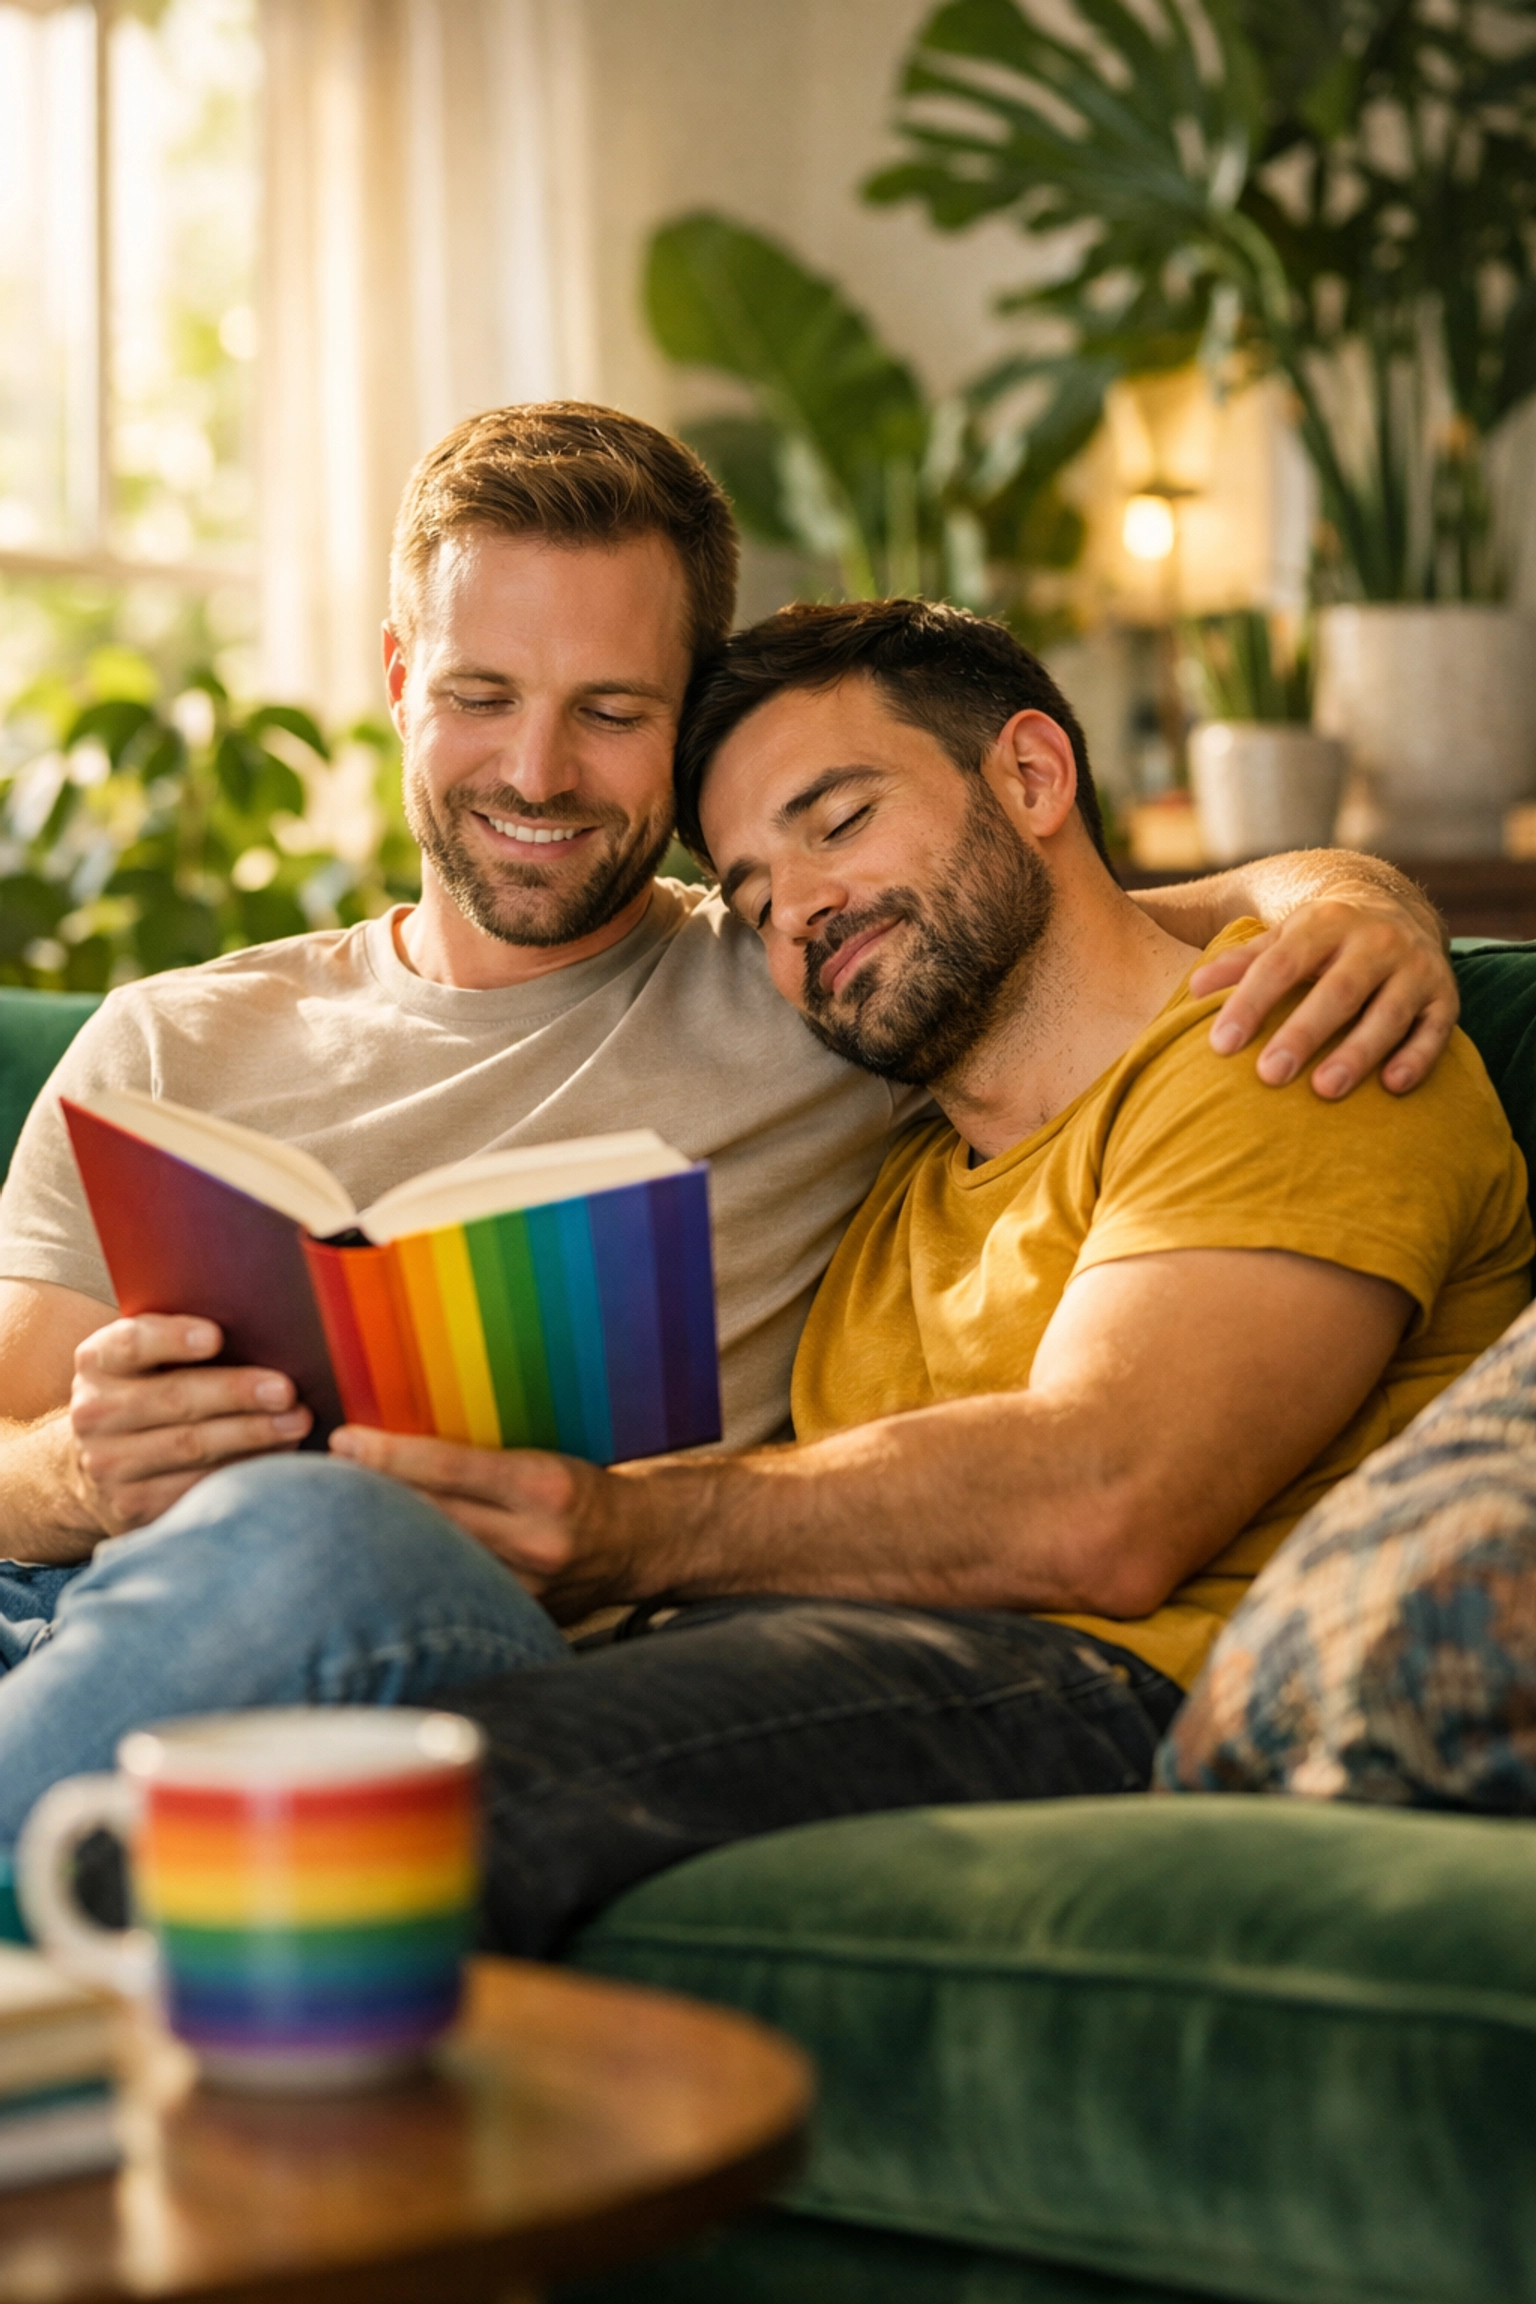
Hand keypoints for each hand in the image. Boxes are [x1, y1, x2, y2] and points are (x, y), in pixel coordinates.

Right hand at [69, 1316, 311, 1536]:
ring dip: (251, 1434)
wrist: (105, 1458)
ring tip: (296, 1422)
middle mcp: (94, 1411)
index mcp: (98, 1361)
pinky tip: (277, 1457)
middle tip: (286, 1390)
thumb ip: (187, 1340)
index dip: (172, 1338)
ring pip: (189, 1447)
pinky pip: (197, 1486)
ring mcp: (109, 1463)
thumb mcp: (149, 1359)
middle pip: (173, 1398)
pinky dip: (243, 1469)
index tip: (216, 1336)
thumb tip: (266, 1330)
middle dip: (236, 1393)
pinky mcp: (132, 1505)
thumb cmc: (151, 1390)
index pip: (132, 1343)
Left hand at [329, 1426, 623, 1616]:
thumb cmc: (584, 1490)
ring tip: (340, 1513)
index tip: (345, 1439)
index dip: (389, 1453)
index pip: (450, 1466)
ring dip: (385, 1536)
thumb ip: (479, 1458)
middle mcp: (536, 1540)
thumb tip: (396, 1448)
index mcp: (544, 1486)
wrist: (643, 1544)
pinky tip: (385, 1558)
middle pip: (432, 1517)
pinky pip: (453, 1591)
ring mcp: (527, 1588)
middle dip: (373, 1493)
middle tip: (325, 1472)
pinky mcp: (520, 1620)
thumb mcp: (544, 1457)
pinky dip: (416, 1572)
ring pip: (433, 1560)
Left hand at [1196, 895, 1456, 1098]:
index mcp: (1326, 921)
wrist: (1396, 907)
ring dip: (1358, 1052)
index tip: (1220, 1045)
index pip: (1282, 964)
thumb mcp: (1282, 938)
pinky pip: (1435, 1030)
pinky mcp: (1445, 996)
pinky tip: (1393, 1087)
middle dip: (1304, 1032)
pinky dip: (1417, 1057)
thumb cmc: (1319, 939)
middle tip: (1269, 1075)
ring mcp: (1415, 967)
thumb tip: (1193, 990)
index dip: (1251, 1003)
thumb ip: (1240, 962)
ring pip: (1388, 1012)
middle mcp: (1376, 940)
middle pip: (1339, 989)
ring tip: (1324, 1090)